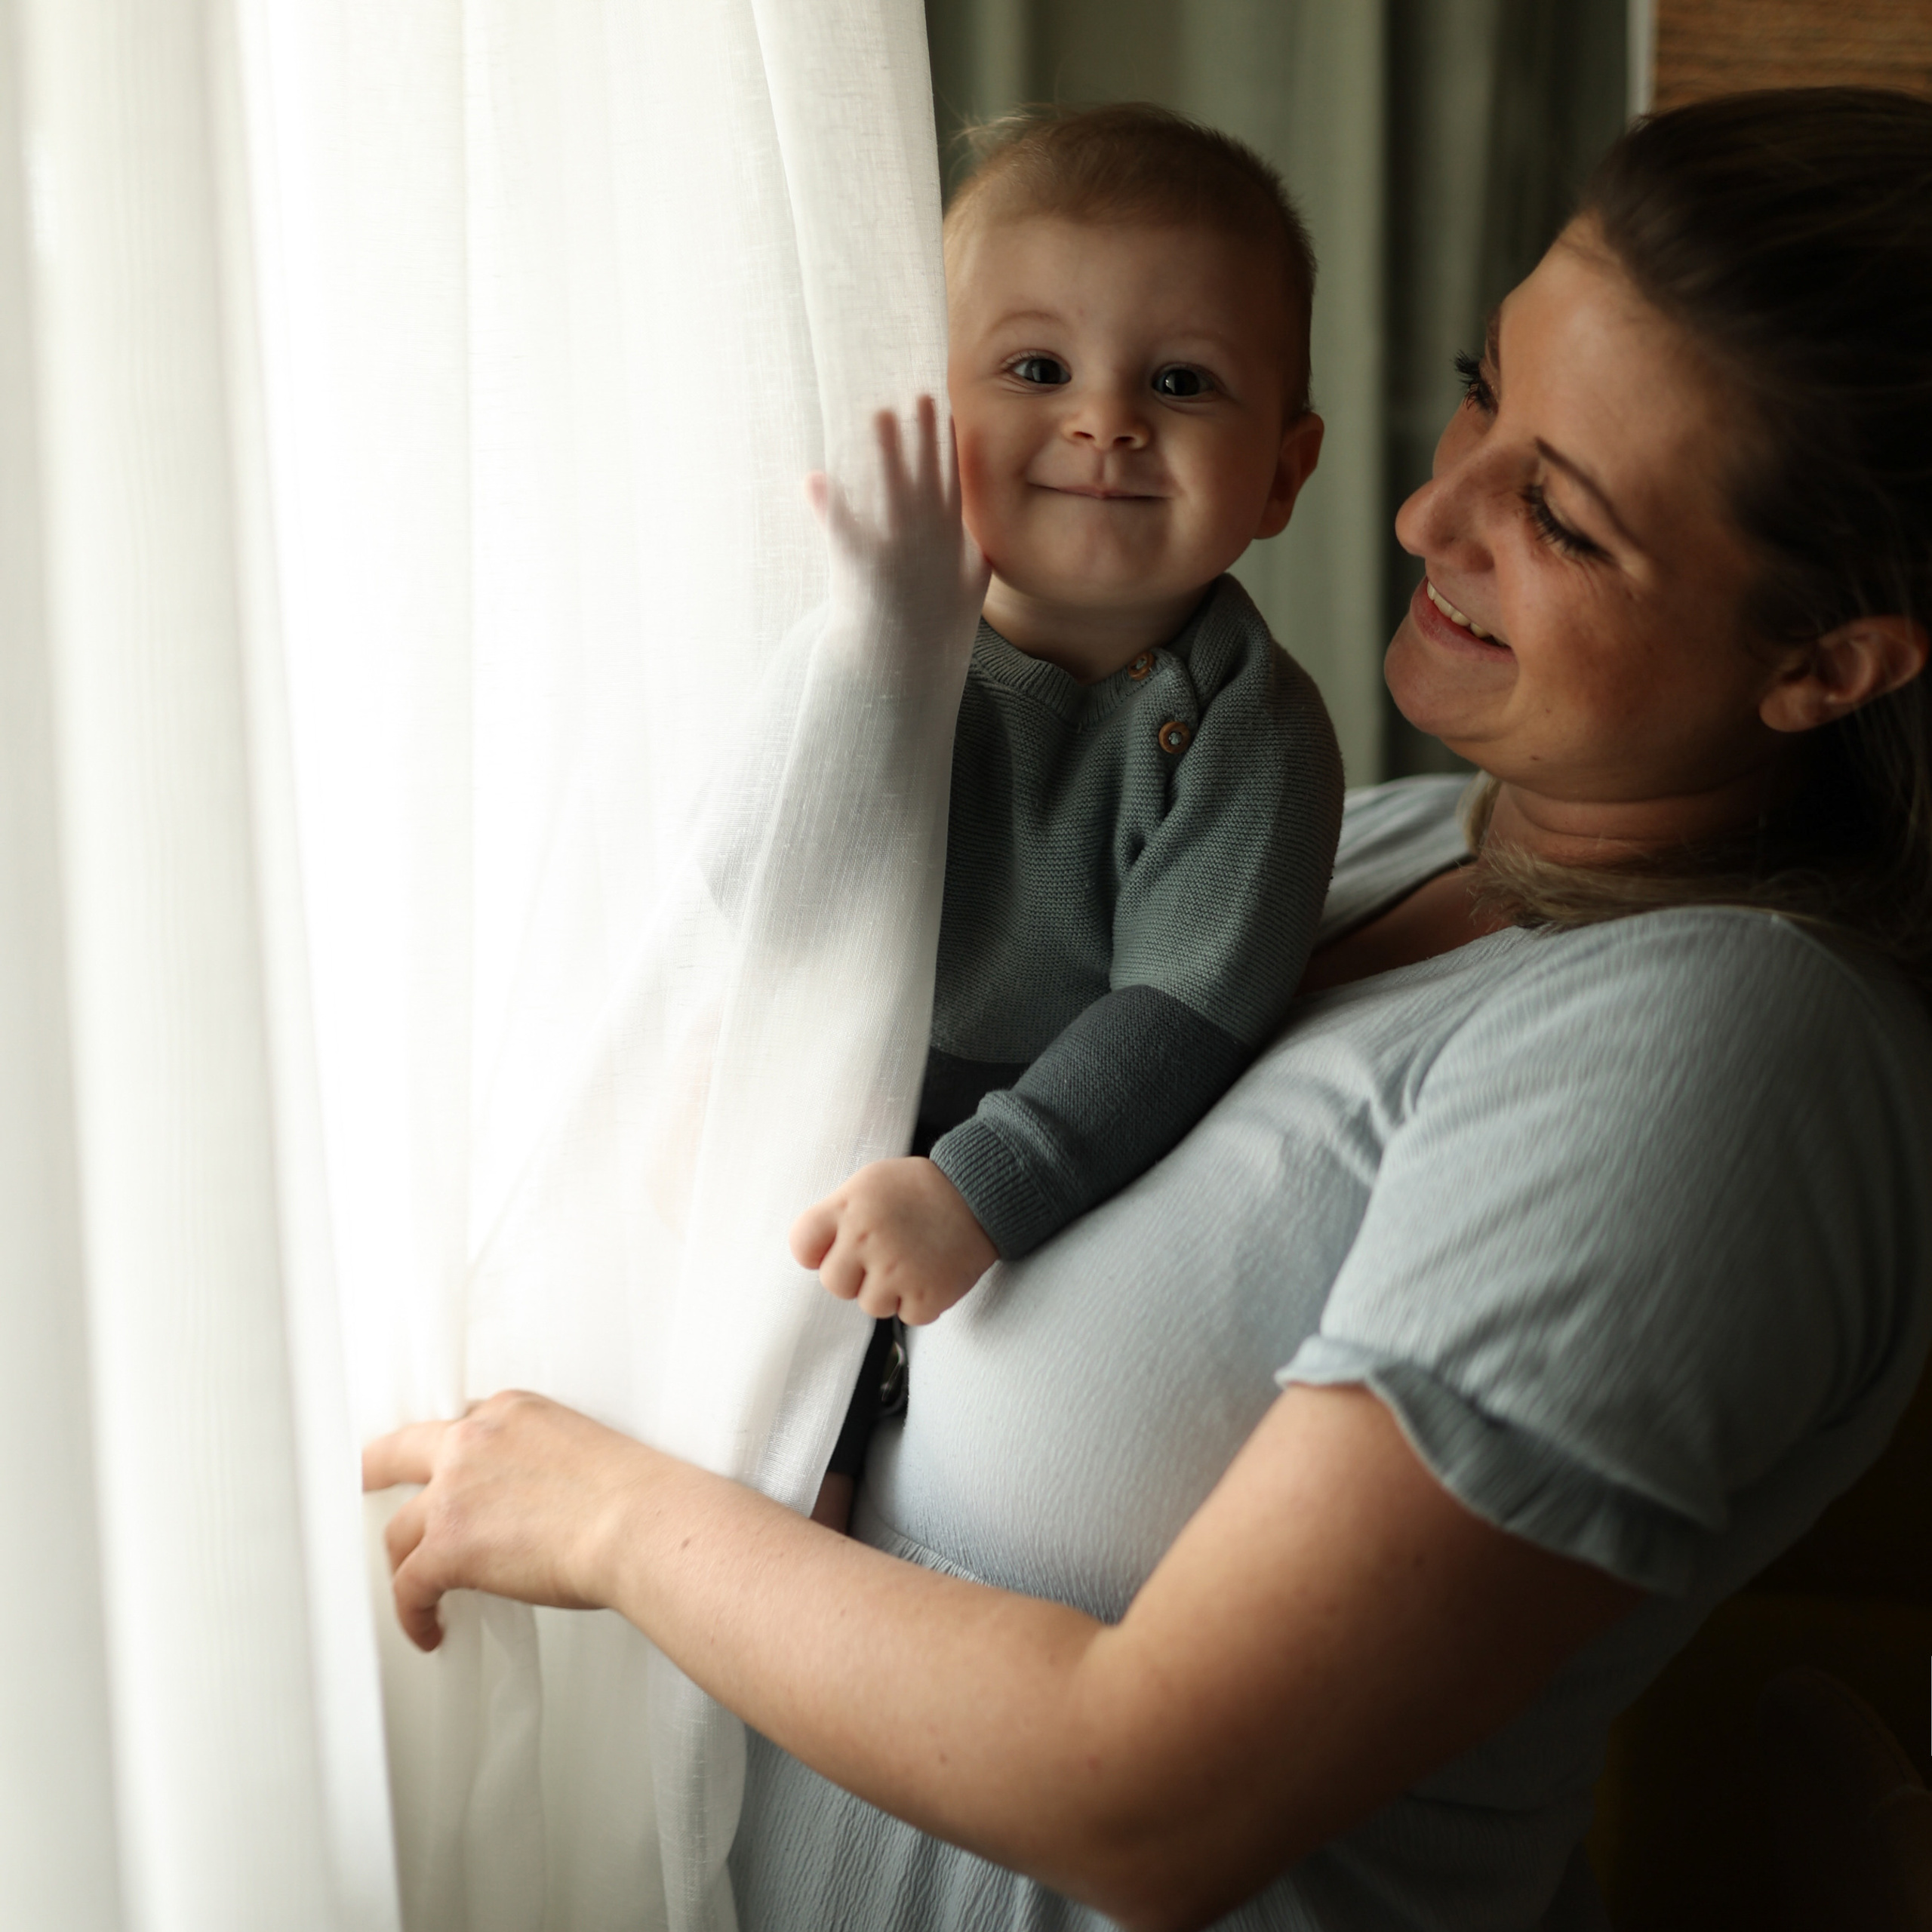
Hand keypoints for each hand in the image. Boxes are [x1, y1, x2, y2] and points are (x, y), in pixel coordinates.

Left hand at [362, 1391, 653, 1651]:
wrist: (640, 1523)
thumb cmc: (633, 1496)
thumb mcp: (582, 1448)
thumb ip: (539, 1462)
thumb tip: (532, 1504)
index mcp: (512, 1412)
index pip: (464, 1429)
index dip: (451, 1457)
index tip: (449, 1471)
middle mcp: (475, 1440)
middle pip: (399, 1453)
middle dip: (375, 1471)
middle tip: (362, 1482)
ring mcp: (454, 1491)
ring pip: (399, 1530)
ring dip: (403, 1563)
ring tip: (411, 1587)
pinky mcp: (448, 1544)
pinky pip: (408, 1585)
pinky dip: (413, 1613)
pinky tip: (429, 1628)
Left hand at [790, 1156, 997, 1324]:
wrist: (980, 1194)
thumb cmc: (922, 1189)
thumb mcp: (870, 1182)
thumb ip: (838, 1214)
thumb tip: (813, 1254)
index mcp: (849, 1207)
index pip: (802, 1244)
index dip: (816, 1253)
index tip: (833, 1250)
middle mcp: (867, 1239)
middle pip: (834, 1284)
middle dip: (855, 1276)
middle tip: (882, 1257)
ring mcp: (897, 1270)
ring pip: (871, 1306)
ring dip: (890, 1291)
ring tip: (912, 1260)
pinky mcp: (926, 1295)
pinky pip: (909, 1317)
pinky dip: (921, 1301)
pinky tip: (932, 1273)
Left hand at [807, 397, 988, 672]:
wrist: (908, 664)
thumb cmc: (939, 627)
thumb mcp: (969, 589)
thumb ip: (975, 559)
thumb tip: (982, 547)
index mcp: (951, 536)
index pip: (952, 477)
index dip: (947, 442)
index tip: (945, 410)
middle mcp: (926, 534)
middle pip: (924, 471)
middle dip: (921, 433)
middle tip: (915, 397)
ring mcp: (895, 545)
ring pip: (889, 486)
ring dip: (884, 450)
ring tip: (878, 416)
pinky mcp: (862, 562)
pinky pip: (842, 524)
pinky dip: (827, 502)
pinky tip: (814, 479)